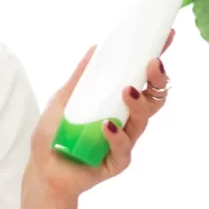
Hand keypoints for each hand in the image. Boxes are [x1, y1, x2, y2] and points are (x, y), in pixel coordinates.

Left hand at [24, 29, 175, 199]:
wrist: (42, 170)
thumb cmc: (53, 134)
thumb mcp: (63, 99)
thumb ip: (80, 77)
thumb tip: (96, 47)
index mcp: (116, 104)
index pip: (142, 80)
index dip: (155, 61)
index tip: (165, 38)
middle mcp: (125, 121)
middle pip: (153, 99)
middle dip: (156, 80)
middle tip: (153, 63)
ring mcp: (124, 141)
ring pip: (142, 121)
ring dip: (137, 104)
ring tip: (127, 91)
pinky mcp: (117, 162)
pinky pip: (123, 147)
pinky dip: (115, 135)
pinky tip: (106, 126)